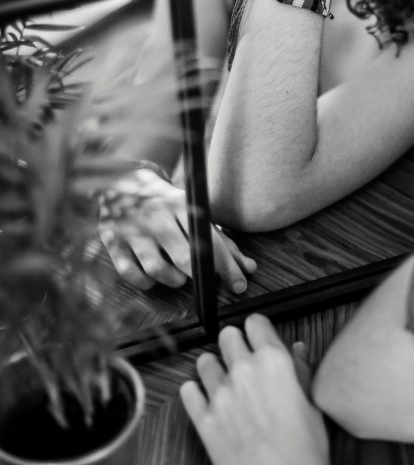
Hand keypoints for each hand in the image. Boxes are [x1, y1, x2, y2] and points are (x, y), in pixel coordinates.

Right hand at [99, 168, 256, 292]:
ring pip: (156, 268)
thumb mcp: (195, 213)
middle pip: (183, 256)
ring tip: (178, 277)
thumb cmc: (167, 203)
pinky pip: (129, 272)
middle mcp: (157, 216)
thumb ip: (223, 242)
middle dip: (200, 276)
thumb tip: (248, 268)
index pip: (210, 240)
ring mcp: (133, 229)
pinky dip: (144, 282)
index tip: (239, 284)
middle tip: (205, 282)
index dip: (227, 267)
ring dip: (173, 280)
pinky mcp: (113, 240)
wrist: (122, 180)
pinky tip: (152, 279)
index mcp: (181, 204)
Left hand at [180, 314, 329, 464]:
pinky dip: (195, 392)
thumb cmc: (305, 446)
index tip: (257, 335)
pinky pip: (188, 392)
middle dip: (235, 343)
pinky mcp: (204, 420)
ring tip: (223, 381)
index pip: (255, 323)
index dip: (257, 328)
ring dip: (214, 367)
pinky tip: (205, 397)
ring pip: (205, 362)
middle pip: (228, 336)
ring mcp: (220, 395)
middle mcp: (244, 372)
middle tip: (240, 358)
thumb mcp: (311, 400)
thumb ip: (299, 368)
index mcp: (273, 361)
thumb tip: (295, 349)